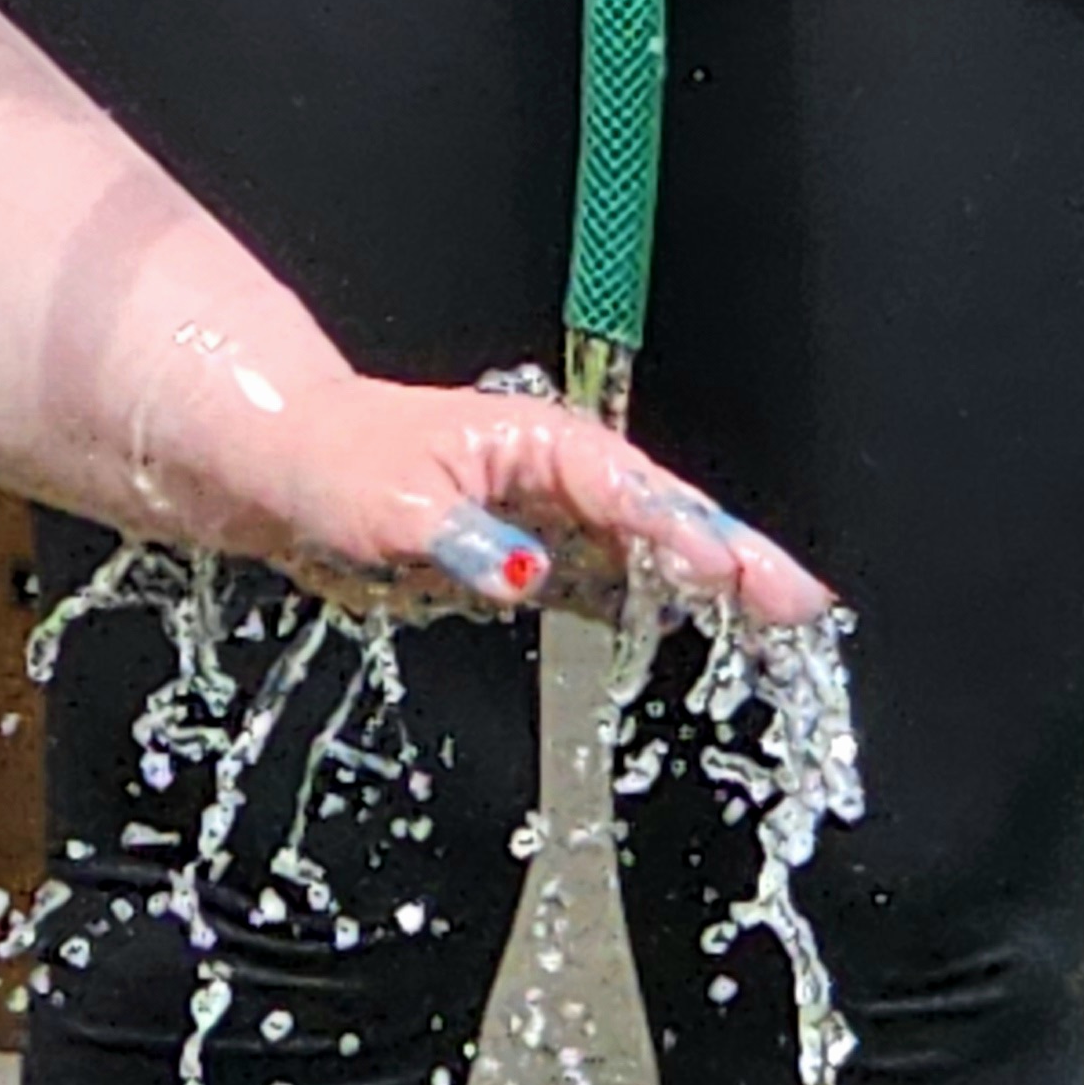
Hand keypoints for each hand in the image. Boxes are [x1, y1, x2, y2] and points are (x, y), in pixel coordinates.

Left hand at [136, 358, 832, 629]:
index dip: (695, 535)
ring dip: (713, 590)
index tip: (747, 578)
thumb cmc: (328, 462)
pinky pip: (612, 586)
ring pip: (650, 554)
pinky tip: (699, 643)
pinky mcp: (532, 558)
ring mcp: (550, 517)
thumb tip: (527, 571)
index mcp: (537, 441)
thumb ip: (462, 539)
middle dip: (738, 561)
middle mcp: (556, 475)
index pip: (636, 492)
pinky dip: (659, 612)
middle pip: (665, 519)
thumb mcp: (386, 502)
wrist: (276, 470)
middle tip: (807, 613)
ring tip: (783, 634)